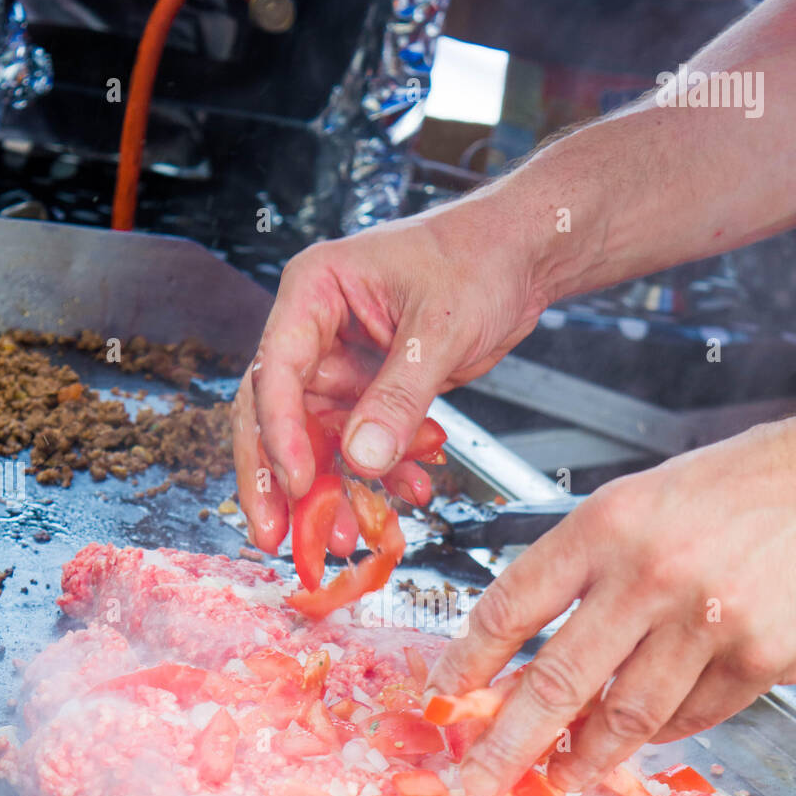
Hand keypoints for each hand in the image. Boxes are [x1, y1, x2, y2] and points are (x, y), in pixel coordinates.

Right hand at [231, 194, 542, 551]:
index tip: (298, 483)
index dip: (281, 433)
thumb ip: (399, 395)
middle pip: (275, 414)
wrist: (520, 258)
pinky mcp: (369, 391)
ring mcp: (340, 365)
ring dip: (336, 490)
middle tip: (277, 537)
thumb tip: (362, 457)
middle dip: (278, 481)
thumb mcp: (441, 328)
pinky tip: (410, 494)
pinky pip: (362, 444)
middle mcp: (315, 330)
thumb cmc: (479, 259)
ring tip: (350, 534)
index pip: (277, 370)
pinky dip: (384, 474)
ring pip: (318, 441)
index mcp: (314, 291)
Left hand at [427, 408, 795, 795]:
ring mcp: (708, 624)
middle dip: (504, 746)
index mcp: (609, 523)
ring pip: (624, 719)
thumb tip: (532, 656)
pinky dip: (659, 734)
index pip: (512, 606)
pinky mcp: (761, 661)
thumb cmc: (747, 485)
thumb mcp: (645, 501)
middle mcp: (652, 575)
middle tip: (474, 782)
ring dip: (583, 758)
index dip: (468, 662)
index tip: (445, 697)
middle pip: (555, 682)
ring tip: (559, 776)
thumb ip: (588, 574)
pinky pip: (690, 720)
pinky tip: (644, 733)